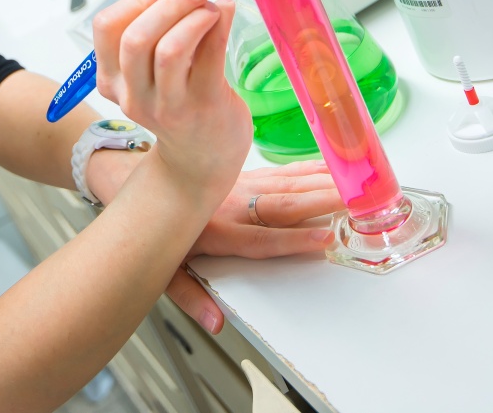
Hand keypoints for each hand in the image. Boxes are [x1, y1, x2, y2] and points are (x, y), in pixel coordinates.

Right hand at [92, 0, 251, 197]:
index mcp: (113, 81)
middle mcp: (135, 95)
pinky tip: (225, 12)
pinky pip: (210, 58)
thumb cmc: (178, 104)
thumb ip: (156, 24)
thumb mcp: (152, 69)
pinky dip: (219, 24)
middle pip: (136, 37)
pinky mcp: (204, 107)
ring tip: (211, 4)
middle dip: (166, 2)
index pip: (107, 28)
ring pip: (169, 49)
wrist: (200, 160)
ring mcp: (169, 105)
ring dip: (193, 15)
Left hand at [164, 161, 343, 334]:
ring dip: (321, 183)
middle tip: (354, 202)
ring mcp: (238, 185)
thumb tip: (214, 324)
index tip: (325, 238)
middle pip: (283, 205)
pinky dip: (308, 169)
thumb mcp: (163, 271)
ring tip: (352, 184)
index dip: (295, 240)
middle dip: (321, 202)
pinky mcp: (242, 174)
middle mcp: (232, 205)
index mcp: (217, 232)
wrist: (138, 182)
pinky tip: (329, 168)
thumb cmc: (155, 227)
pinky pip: (281, 172)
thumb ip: (190, 298)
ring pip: (286, 184)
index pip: (262, 239)